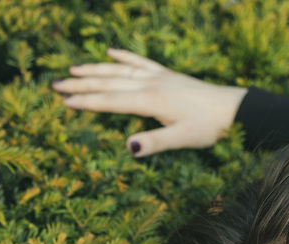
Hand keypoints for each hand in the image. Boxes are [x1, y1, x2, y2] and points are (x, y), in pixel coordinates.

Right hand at [50, 47, 247, 157]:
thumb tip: (129, 147)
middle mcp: (151, 84)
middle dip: (81, 84)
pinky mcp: (167, 75)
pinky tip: (109, 52)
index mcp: (151, 100)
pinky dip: (123, 57)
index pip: (111, 101)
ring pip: (120, 70)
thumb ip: (155, 143)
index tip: (63, 103)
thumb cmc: (208, 128)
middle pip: (109, 83)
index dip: (86, 102)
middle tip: (55, 85)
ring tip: (73, 69)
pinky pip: (140, 62)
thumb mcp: (182, 140)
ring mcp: (158, 76)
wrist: (233, 109)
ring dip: (95, 69)